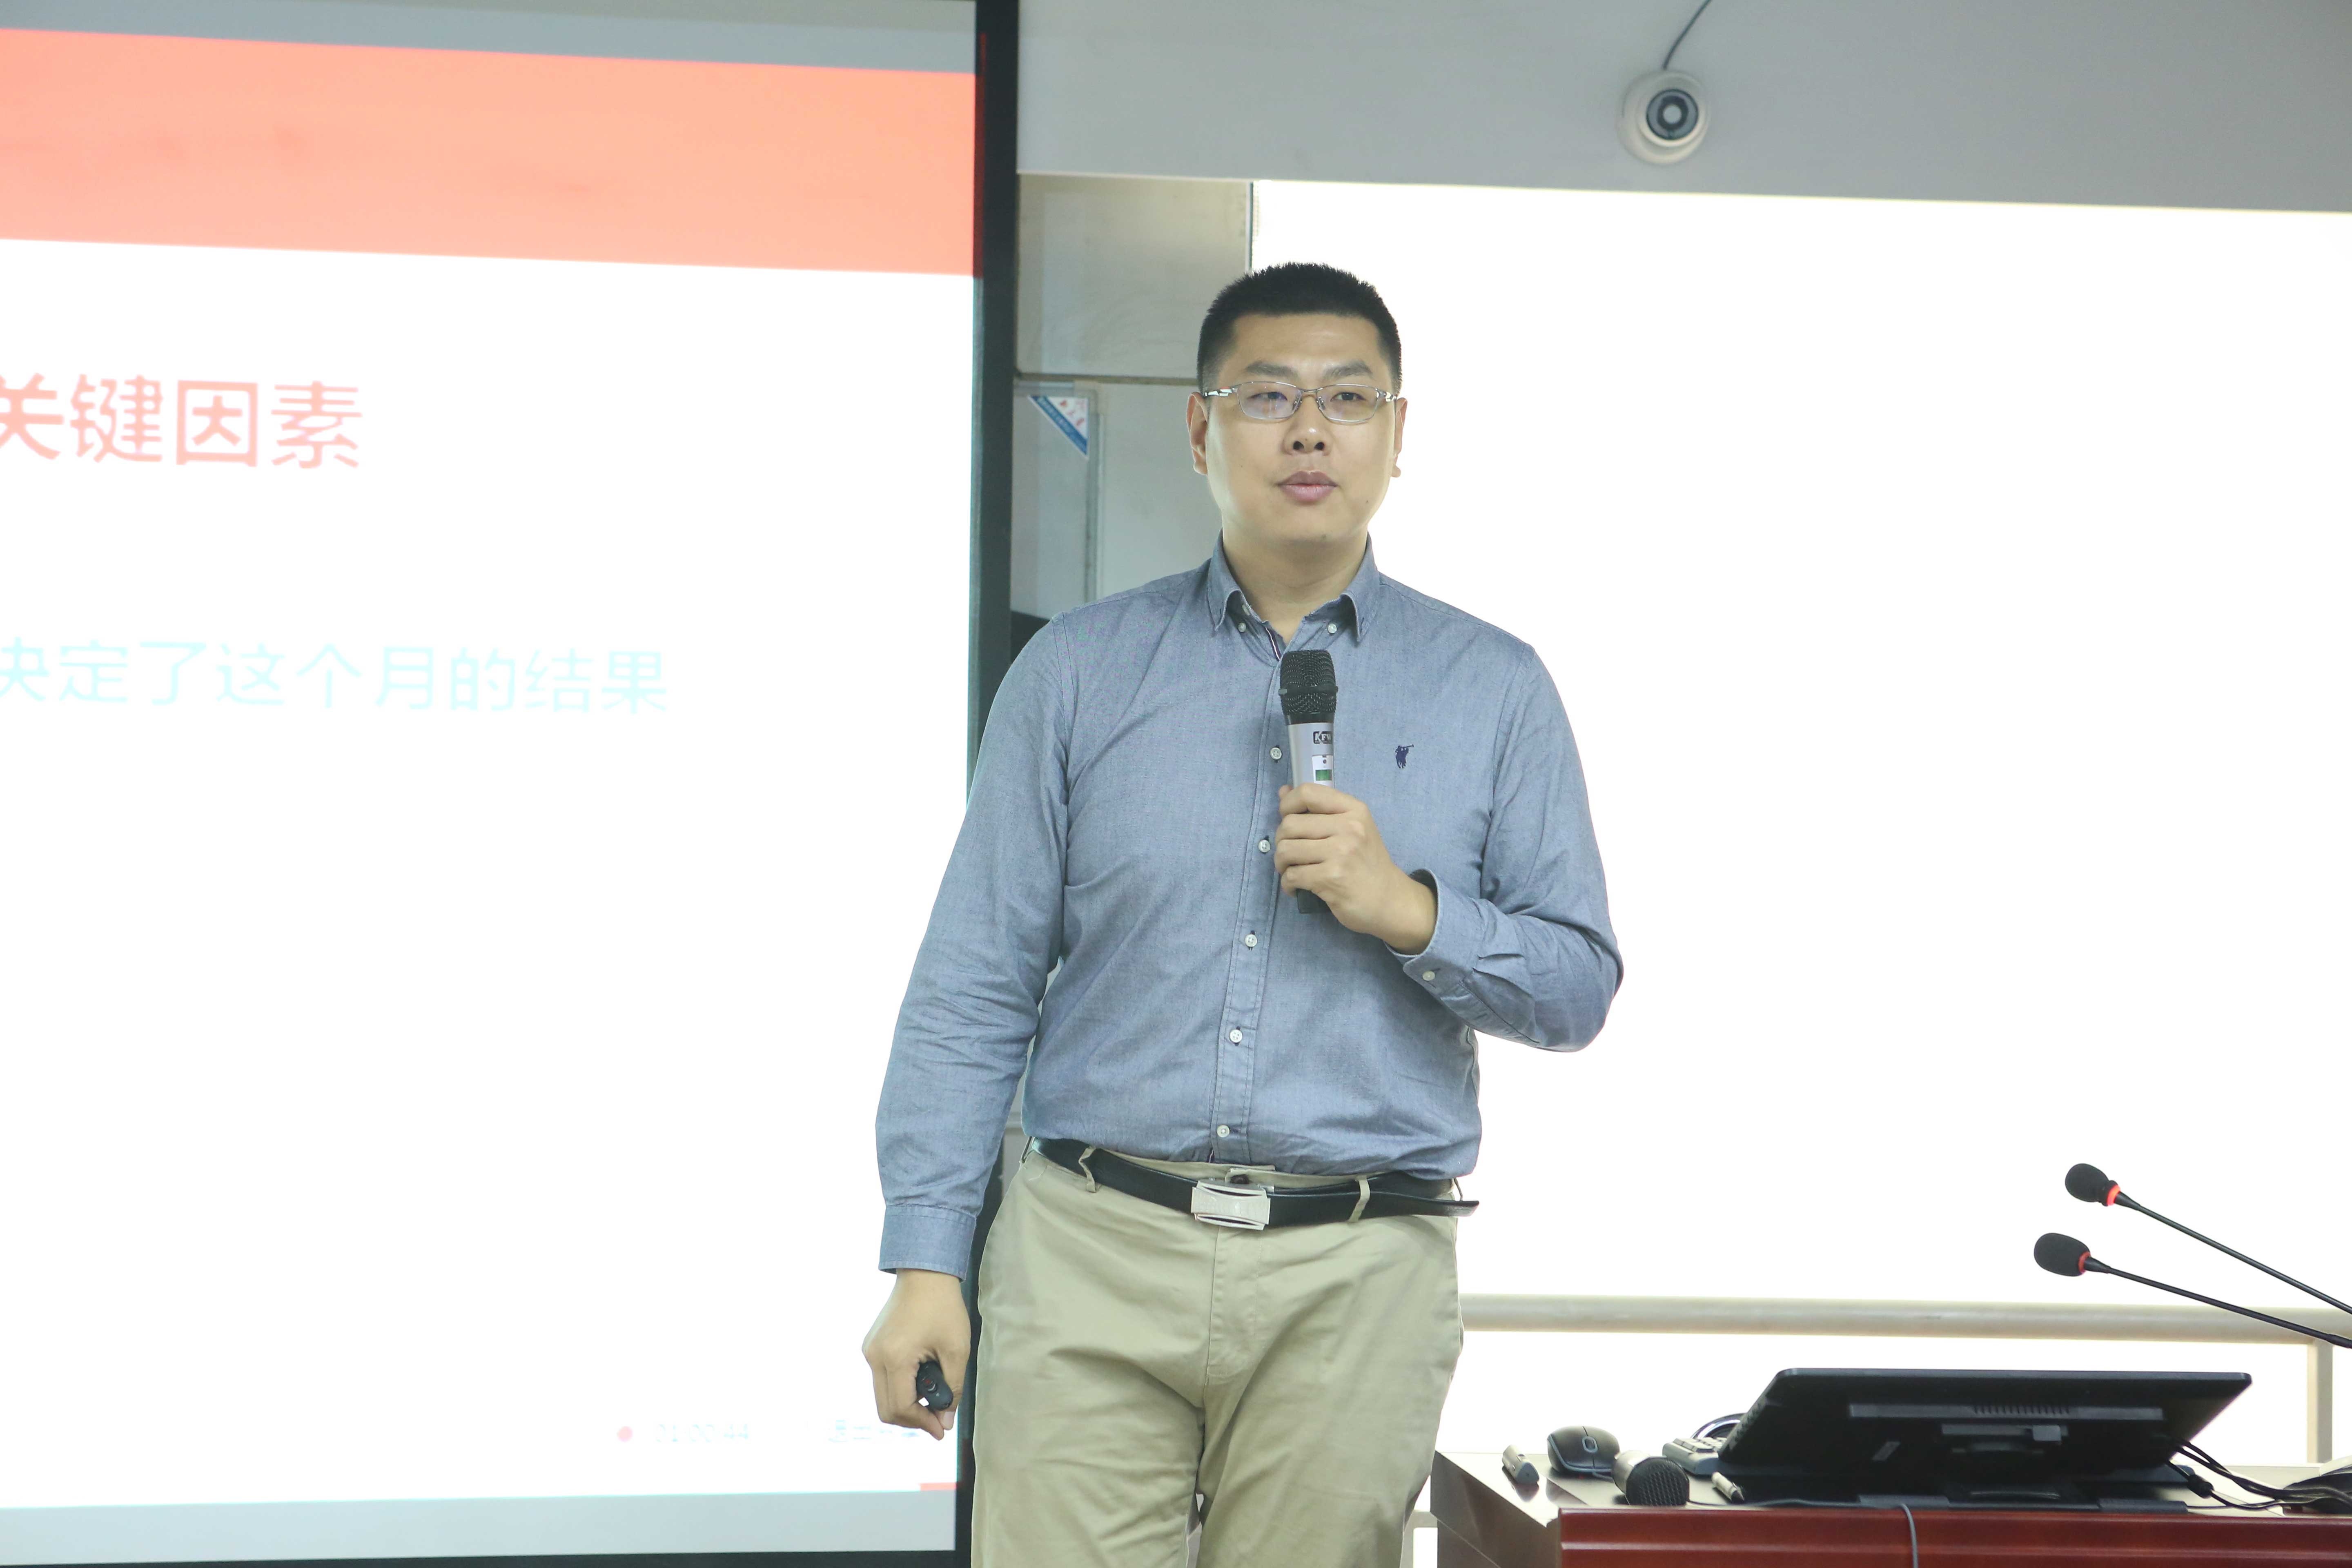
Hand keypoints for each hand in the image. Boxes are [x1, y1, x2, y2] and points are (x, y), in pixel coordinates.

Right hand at [861, 1268, 969, 1439]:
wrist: (925, 1274)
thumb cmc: (943, 1307)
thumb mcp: (956, 1349)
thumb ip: (953, 1388)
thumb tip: (945, 1421)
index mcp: (894, 1358)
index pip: (901, 1408)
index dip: (922, 1424)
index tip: (941, 1429)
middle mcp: (875, 1357)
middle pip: (886, 1409)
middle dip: (912, 1420)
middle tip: (937, 1419)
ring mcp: (870, 1350)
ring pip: (881, 1396)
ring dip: (906, 1404)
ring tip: (932, 1397)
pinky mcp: (871, 1345)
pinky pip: (881, 1378)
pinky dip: (899, 1388)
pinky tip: (920, 1381)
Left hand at [1275, 782, 1437, 952]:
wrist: (1389, 899)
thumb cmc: (1366, 863)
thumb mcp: (1351, 828)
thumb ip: (1318, 809)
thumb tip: (1283, 791)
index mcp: (1353, 809)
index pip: (1307, 792)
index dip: (1287, 805)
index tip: (1288, 819)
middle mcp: (1348, 827)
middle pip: (1290, 824)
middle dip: (1281, 841)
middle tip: (1290, 854)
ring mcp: (1340, 853)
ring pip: (1286, 850)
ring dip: (1281, 863)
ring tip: (1292, 870)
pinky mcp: (1331, 878)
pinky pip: (1291, 876)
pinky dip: (1287, 884)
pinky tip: (1297, 887)